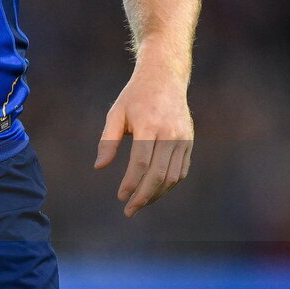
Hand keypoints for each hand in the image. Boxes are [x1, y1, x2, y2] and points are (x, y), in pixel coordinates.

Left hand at [94, 65, 192, 216]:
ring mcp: (183, 138)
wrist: (165, 78)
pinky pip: (181, 170)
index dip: (131, 183)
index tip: (121, 197)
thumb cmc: (135, 96)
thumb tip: (99, 166)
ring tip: (139, 203)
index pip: (141, 162)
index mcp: (149, 124)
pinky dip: (168, 185)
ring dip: (156, 195)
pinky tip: (154, 191)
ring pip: (172, 176)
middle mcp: (170, 133)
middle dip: (144, 196)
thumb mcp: (116, 112)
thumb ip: (108, 140)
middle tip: (129, 210)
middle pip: (159, 174)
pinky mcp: (189, 142)